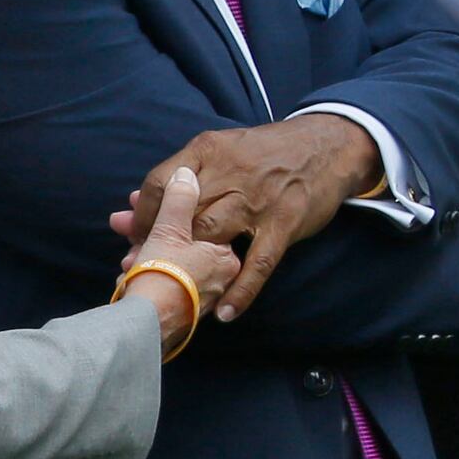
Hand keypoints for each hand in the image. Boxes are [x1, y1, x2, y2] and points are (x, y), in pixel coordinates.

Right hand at [99, 166, 242, 343]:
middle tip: (120, 222)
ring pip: (170, 264)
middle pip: (182, 243)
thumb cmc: (164, 274)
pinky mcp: (181, 312)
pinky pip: (165, 284)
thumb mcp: (170, 229)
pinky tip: (127, 271)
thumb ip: (180, 199)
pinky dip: (146, 274)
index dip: (166, 207)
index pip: (199, 221)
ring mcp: (201, 298)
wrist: (148, 325)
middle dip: (148, 231)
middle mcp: (220, 279)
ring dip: (142, 253)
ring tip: (121, 254)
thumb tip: (185, 174)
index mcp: (225, 257)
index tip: (138, 202)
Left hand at [114, 115, 377, 320]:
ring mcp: (257, 200)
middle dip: (156, 246)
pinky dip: (241, 291)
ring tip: (170, 294)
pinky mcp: (284, 223)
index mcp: (208, 151)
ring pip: (212, 237)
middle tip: (137, 272)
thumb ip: (179, 178)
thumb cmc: (265, 153)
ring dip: (188, 269)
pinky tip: (224, 313)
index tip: (130, 236)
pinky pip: (257, 263)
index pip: (160, 184)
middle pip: (180, 215)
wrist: (328, 144)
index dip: (142, 215)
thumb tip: (131, 205)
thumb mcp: (221, 151)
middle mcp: (229, 174)